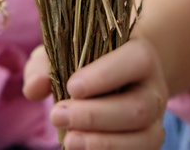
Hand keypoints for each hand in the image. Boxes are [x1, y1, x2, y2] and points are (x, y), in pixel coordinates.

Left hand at [23, 39, 166, 149]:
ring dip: (103, 143)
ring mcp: (156, 118)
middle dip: (95, 116)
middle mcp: (154, 87)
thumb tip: (33, 88)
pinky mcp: (149, 140)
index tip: (71, 87)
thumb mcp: (65, 50)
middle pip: (136, 107)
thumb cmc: (87, 58)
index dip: (105, 76)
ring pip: (142, 137)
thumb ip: (46, 64)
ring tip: (68, 142)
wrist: (120, 74)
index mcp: (140, 53)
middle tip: (58, 115)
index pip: (134, 61)